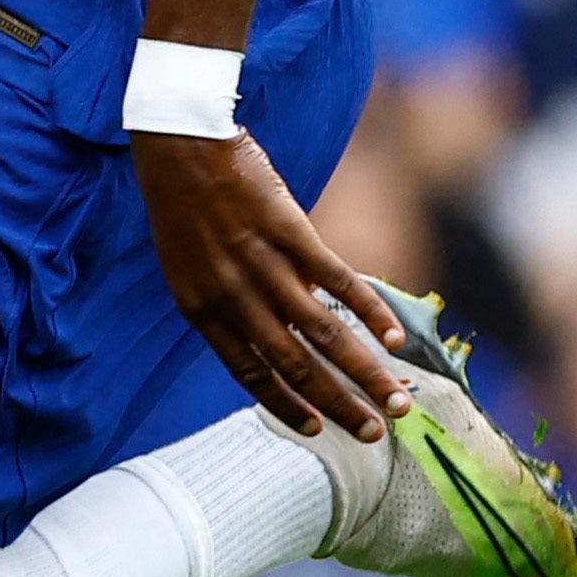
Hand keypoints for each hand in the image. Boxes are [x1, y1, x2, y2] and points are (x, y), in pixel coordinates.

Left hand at [135, 129, 405, 437]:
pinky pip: (335, 280)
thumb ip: (232, 302)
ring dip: (364, 371)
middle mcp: (230, 294)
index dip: (285, 404)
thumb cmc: (185, 207)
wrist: (179, 144)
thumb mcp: (191, 266)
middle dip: (338, 403)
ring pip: (321, 332)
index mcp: (200, 308)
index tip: (317, 431)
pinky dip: (369, 310)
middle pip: (292, 363)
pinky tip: (393, 338)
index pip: (248, 372)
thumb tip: (285, 331)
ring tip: (397, 400)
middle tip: (375, 431)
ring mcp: (261, 264)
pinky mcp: (289, 231)